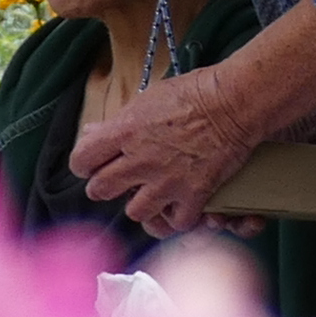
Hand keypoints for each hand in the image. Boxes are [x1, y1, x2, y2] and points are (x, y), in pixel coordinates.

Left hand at [75, 65, 298, 239]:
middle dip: (104, 187)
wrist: (234, 102)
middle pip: (100, 190)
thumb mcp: (146, 99)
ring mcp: (166, 181)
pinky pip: (176, 223)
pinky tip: (179, 205)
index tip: (92, 164)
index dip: (84, 164)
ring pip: (135, 212)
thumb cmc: (192, 93)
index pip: (82, 160)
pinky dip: (177, 218)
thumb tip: (91, 132)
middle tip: (115, 183)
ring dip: (141, 205)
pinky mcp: (193, 195)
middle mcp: (140, 160)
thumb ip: (117, 122)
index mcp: (124, 132)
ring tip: (149, 196)